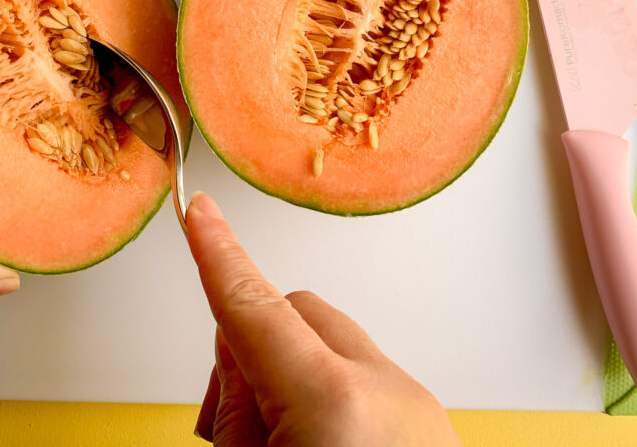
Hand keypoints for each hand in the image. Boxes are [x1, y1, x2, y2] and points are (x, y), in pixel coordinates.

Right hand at [186, 192, 460, 445]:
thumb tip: (238, 360)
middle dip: (256, 343)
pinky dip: (334, 404)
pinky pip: (368, 382)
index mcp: (333, 403)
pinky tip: (321, 445)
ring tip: (281, 440)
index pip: (254, 304)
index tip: (200, 212)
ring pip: (334, 347)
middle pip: (298, 312)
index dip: (217, 252)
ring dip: (296, 377)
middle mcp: (389, 394)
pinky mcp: (435, 429)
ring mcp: (420, 411)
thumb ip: (235, 408)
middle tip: (233, 410)